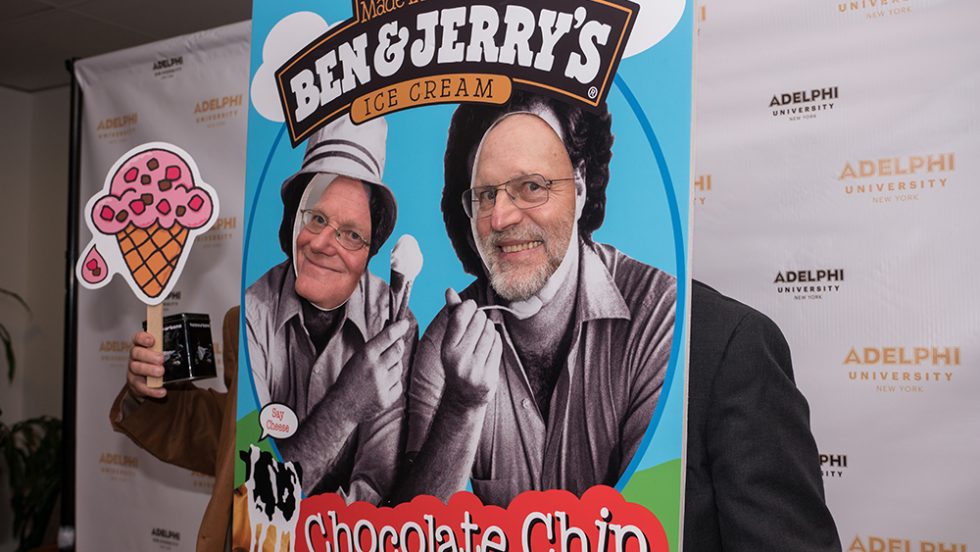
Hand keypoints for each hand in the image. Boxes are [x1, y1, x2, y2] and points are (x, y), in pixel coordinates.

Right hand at [127, 332, 165, 399]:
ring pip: (136, 368)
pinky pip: (142, 387)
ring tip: (161, 372)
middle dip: (149, 355)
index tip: (151, 340)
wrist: (146, 383)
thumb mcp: (161, 354)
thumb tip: (185, 347)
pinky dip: (152, 390)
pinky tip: (162, 391)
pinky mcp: (135, 384)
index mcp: (141, 346)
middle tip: (161, 359)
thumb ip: (167, 349)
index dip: (143, 338)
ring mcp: (133, 371)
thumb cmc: (155, 364)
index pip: (137, 338)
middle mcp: (135, 357)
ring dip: (149, 370)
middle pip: (136, 353)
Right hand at [335, 319, 410, 420]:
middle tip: (397, 344)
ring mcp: (382, 385)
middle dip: (399, 345)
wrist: (341, 406)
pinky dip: (393, 382)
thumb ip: (375, 347)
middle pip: (398, 350)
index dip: (399, 328)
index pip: (388, 337)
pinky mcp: (387, 399)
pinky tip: (382, 384)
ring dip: (395, 366)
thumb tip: (393, 333)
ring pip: (399, 368)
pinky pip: (399, 384)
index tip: (405, 323)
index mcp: (366, 355)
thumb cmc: (349, 379)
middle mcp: (376, 369)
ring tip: (382, 371)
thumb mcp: (358, 358)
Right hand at [440, 288, 501, 406]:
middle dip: (481, 319)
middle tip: (478, 327)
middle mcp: (458, 359)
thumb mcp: (450, 341)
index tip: (470, 308)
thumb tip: (449, 290)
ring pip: (491, 332)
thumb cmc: (458, 361)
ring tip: (483, 337)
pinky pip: (498, 345)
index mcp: (446, 348)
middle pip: (479, 321)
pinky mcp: (488, 376)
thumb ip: (452, 315)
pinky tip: (490, 346)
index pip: (460, 316)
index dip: (469, 306)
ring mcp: (474, 369)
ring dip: (490, 330)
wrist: (464, 397)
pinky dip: (496, 341)